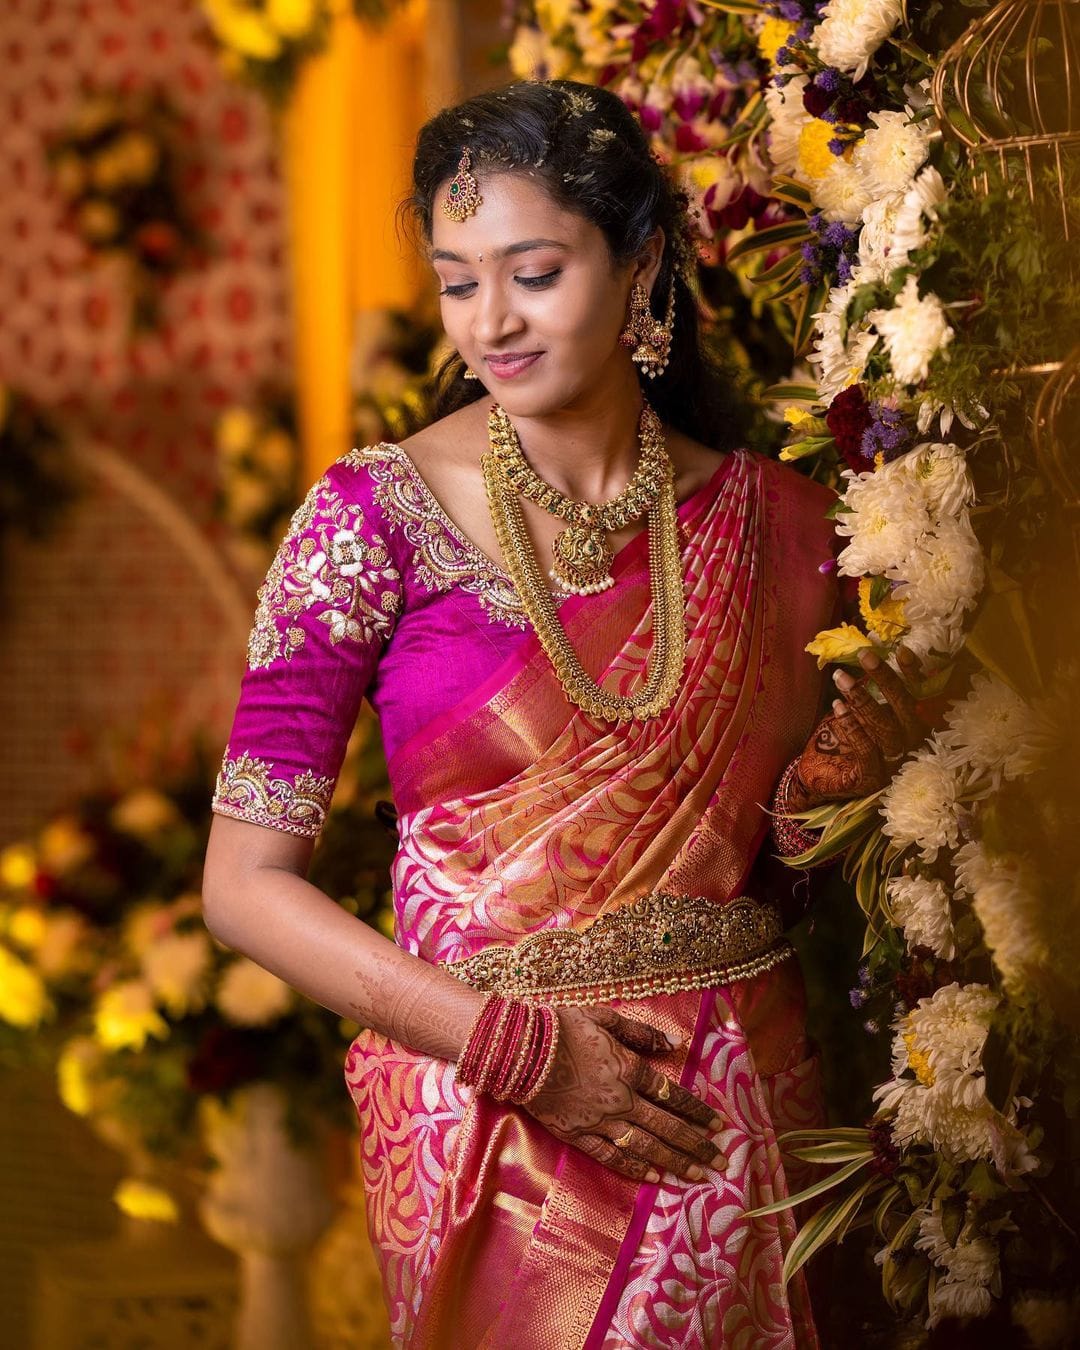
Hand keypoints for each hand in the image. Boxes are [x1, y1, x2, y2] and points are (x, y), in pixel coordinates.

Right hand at [525, 1005, 725, 1183]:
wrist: (519, 1050)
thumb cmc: (562, 1027)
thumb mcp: (606, 1019)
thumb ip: (642, 1033)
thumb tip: (676, 1043)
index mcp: (629, 1069)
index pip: (673, 1095)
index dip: (697, 1111)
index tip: (718, 1124)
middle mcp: (621, 1100)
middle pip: (666, 1127)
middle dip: (696, 1145)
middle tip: (720, 1161)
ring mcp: (600, 1121)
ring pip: (645, 1147)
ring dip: (673, 1162)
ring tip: (697, 1176)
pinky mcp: (578, 1136)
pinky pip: (611, 1156)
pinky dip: (634, 1168)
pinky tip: (653, 1177)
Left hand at [786, 644, 931, 810]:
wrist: (841, 782)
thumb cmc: (864, 741)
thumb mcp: (877, 716)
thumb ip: (883, 693)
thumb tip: (877, 653)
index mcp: (921, 726)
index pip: (922, 696)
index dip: (914, 674)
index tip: (901, 650)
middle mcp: (914, 744)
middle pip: (905, 708)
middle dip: (885, 679)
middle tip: (865, 655)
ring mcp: (896, 763)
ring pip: (884, 728)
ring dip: (861, 699)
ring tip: (840, 677)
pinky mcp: (874, 778)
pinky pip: (865, 750)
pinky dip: (851, 727)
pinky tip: (837, 707)